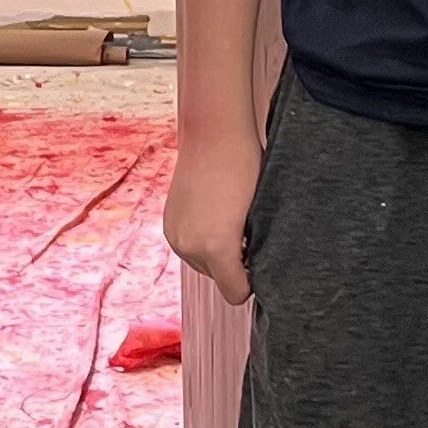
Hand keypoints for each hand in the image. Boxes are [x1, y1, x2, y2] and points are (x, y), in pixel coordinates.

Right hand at [164, 135, 261, 306]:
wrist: (214, 134)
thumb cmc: (245, 168)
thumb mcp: (260, 213)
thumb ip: (255, 249)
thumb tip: (255, 268)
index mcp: (217, 248)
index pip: (236, 293)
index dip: (251, 279)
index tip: (258, 257)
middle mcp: (190, 247)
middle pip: (218, 279)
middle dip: (233, 262)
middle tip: (246, 230)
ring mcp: (175, 237)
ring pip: (203, 264)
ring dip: (216, 252)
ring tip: (229, 220)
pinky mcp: (168, 226)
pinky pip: (189, 248)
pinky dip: (201, 240)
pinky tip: (213, 215)